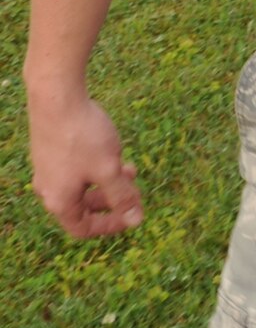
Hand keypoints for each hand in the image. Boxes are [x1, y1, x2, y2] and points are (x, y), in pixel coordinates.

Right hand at [30, 94, 142, 238]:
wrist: (57, 99)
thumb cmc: (83, 137)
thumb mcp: (109, 170)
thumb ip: (122, 196)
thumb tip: (136, 221)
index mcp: (59, 201)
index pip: (82, 228)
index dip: (109, 226)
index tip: (132, 214)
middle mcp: (49, 189)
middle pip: (82, 208)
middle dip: (112, 200)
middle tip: (134, 188)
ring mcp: (47, 169)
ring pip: (82, 186)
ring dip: (107, 182)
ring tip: (129, 168)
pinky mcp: (51, 151)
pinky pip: (76, 170)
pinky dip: (97, 167)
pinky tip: (112, 150)